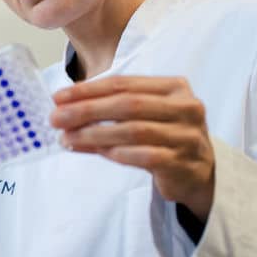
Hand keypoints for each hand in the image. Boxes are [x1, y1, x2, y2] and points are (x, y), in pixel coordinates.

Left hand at [50, 76, 214, 220]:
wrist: (199, 173)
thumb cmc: (163, 137)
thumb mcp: (141, 117)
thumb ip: (108, 111)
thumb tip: (64, 112)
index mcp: (173, 87)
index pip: (123, 84)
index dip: (88, 90)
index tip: (58, 98)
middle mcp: (185, 107)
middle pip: (127, 104)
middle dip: (86, 110)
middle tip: (57, 118)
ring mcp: (187, 136)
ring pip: (134, 130)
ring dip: (95, 134)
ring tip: (68, 138)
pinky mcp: (183, 163)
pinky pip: (145, 156)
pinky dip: (117, 153)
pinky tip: (97, 152)